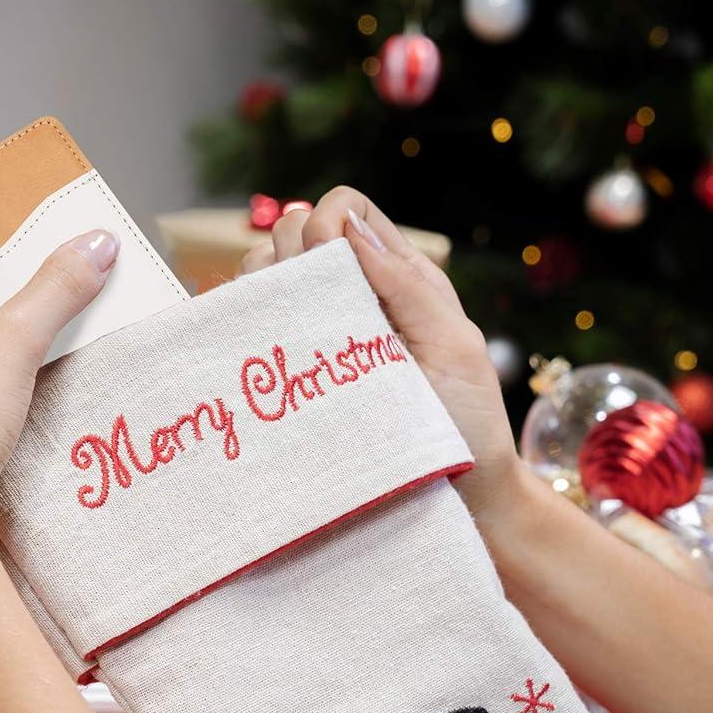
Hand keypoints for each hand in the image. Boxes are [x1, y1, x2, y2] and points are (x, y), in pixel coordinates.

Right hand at [236, 187, 534, 540]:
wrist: (460, 500)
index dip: (325, 225)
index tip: (327, 268)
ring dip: (262, 292)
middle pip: (294, 236)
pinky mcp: (300, 377)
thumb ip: (406, 285)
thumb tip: (344, 227)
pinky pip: (254, 330)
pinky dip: (243, 325)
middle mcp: (357, 298)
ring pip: (266, 278)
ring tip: (282, 336)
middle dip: (287, 256)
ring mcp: (324, 336)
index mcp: (400, 279)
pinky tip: (254, 350)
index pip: (344, 212)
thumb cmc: (469, 426)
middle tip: (307, 313)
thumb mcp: (453, 347)